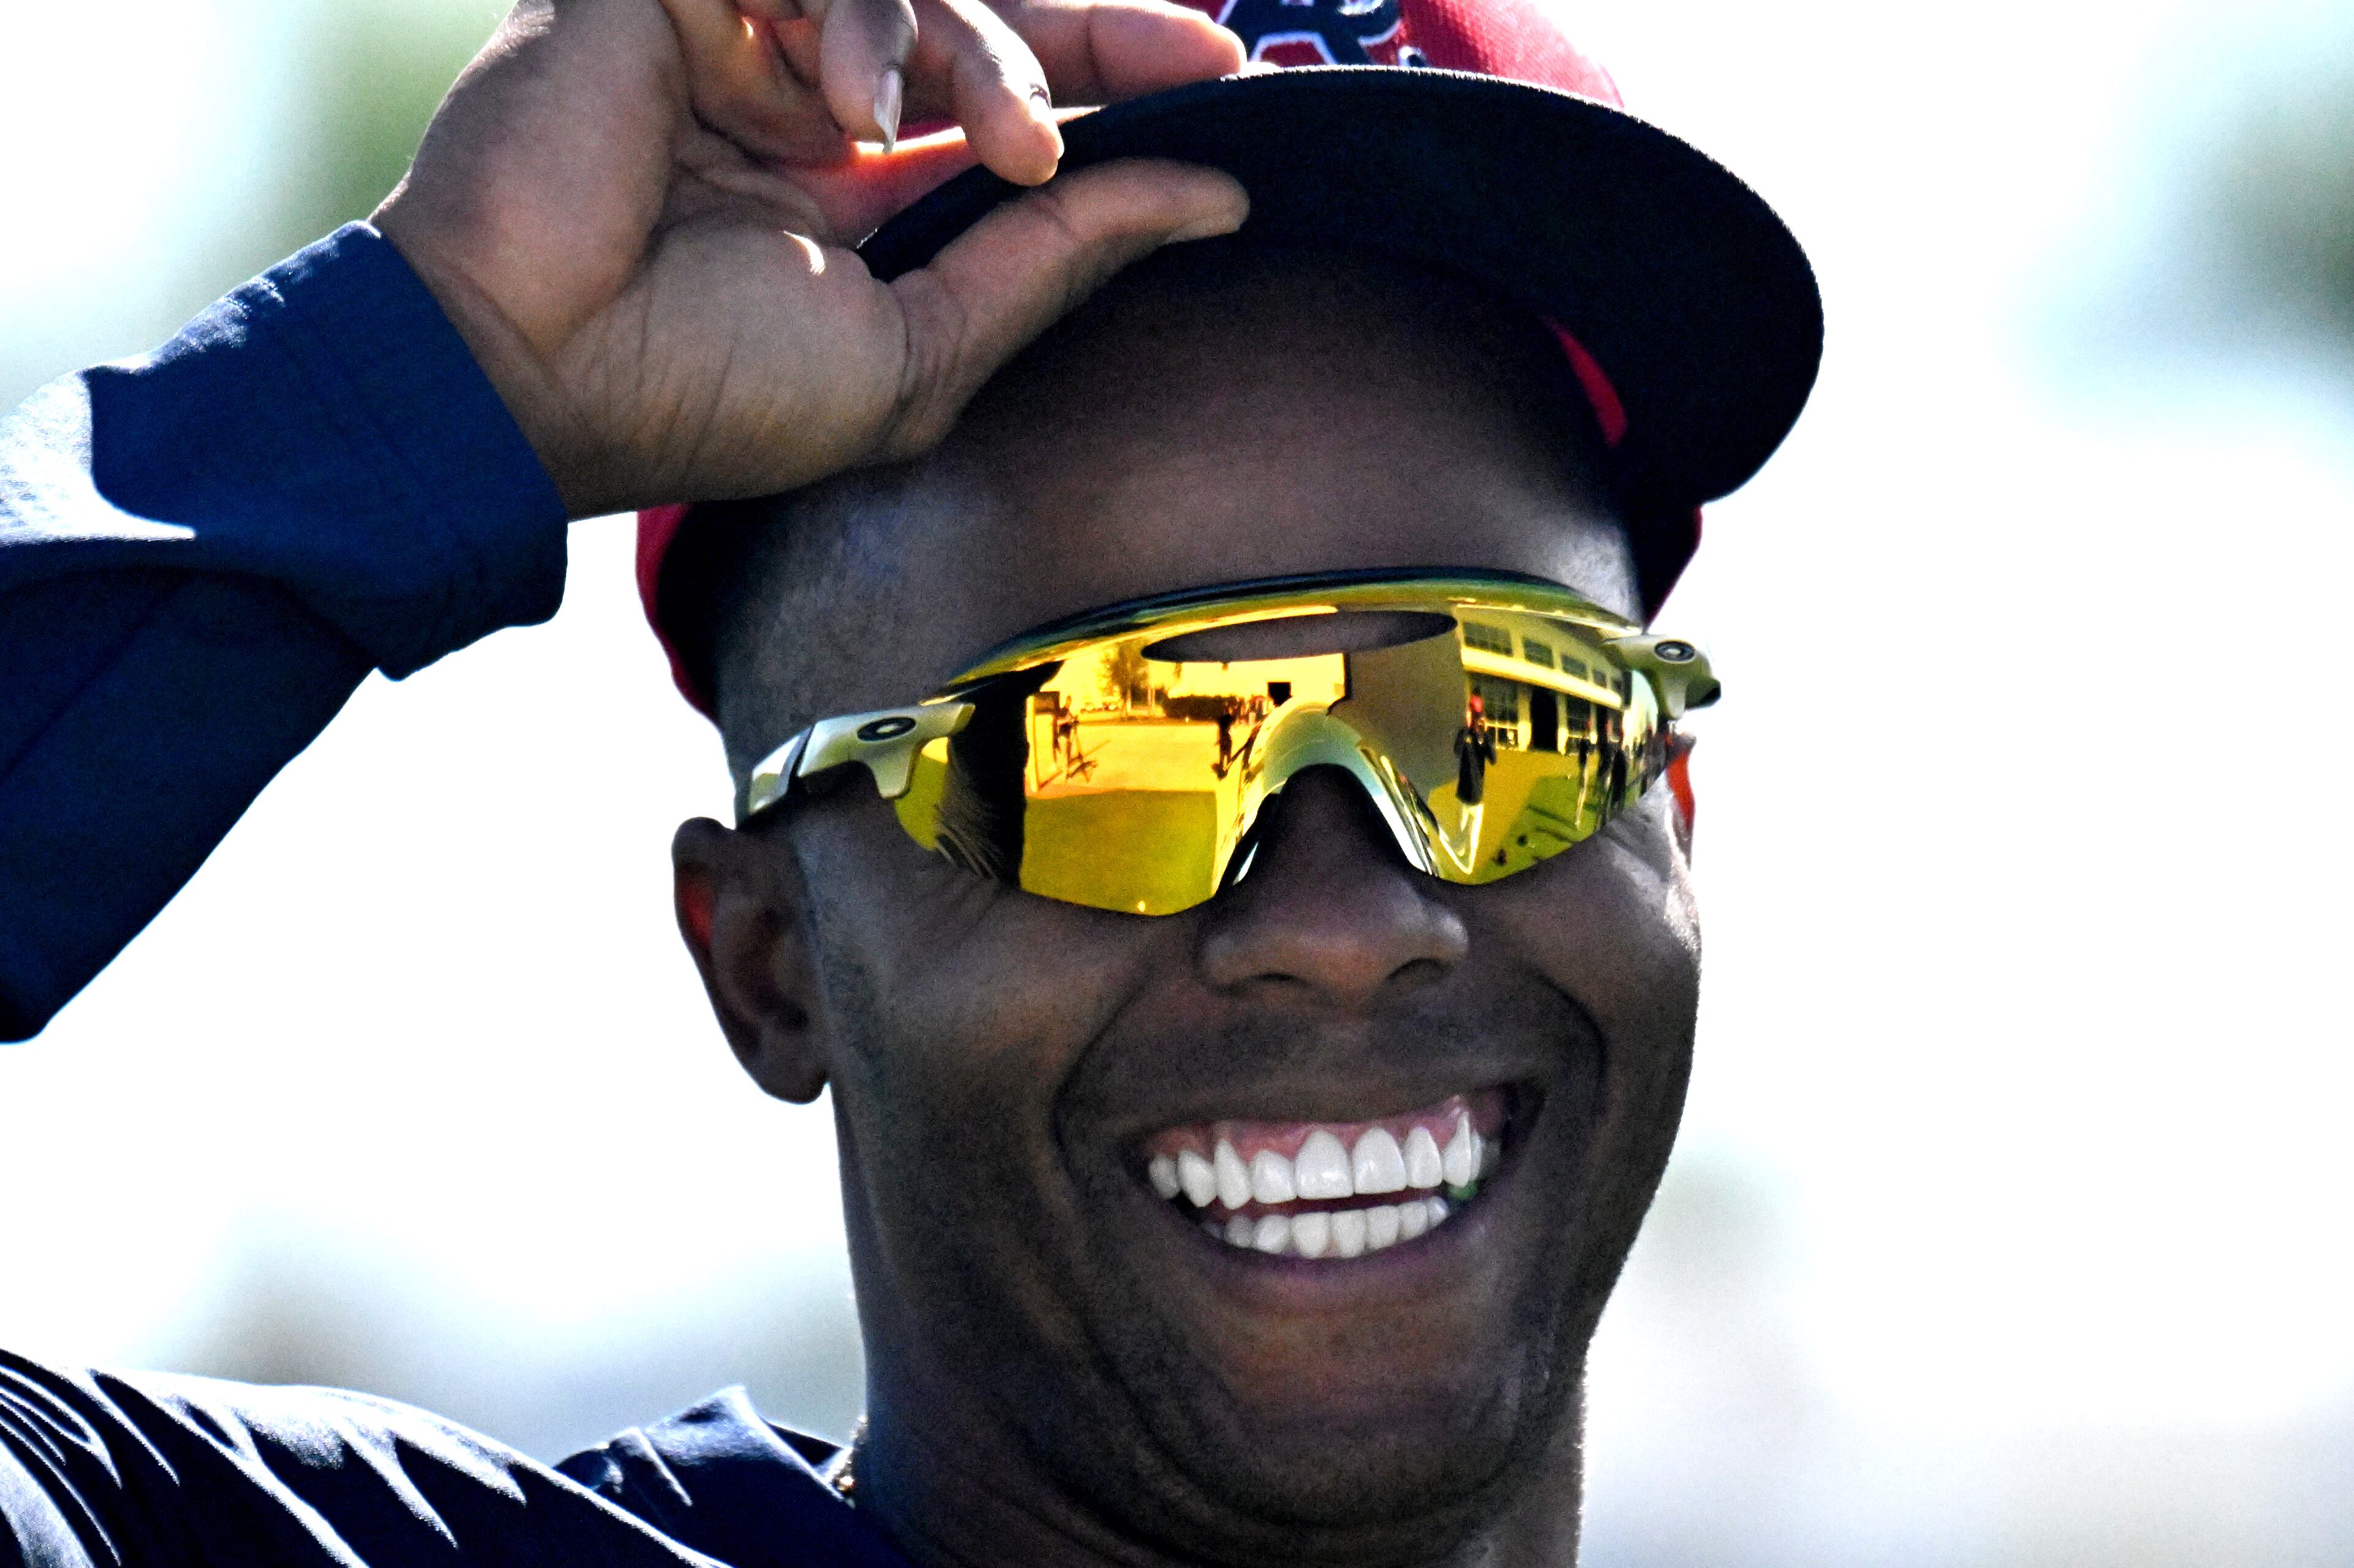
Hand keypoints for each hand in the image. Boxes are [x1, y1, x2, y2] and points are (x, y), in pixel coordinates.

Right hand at [374, 0, 1246, 516]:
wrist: (527, 376)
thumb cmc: (706, 395)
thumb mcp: (918, 355)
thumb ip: (1051, 265)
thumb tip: (1209, 200)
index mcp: (849, 190)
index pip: (999, 102)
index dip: (1111, 72)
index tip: (1223, 75)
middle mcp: (796, 99)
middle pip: (978, 16)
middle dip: (1093, 30)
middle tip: (1196, 54)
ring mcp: (730, 30)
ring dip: (985, 49)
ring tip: (1005, 137)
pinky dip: (857, 19)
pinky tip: (846, 105)